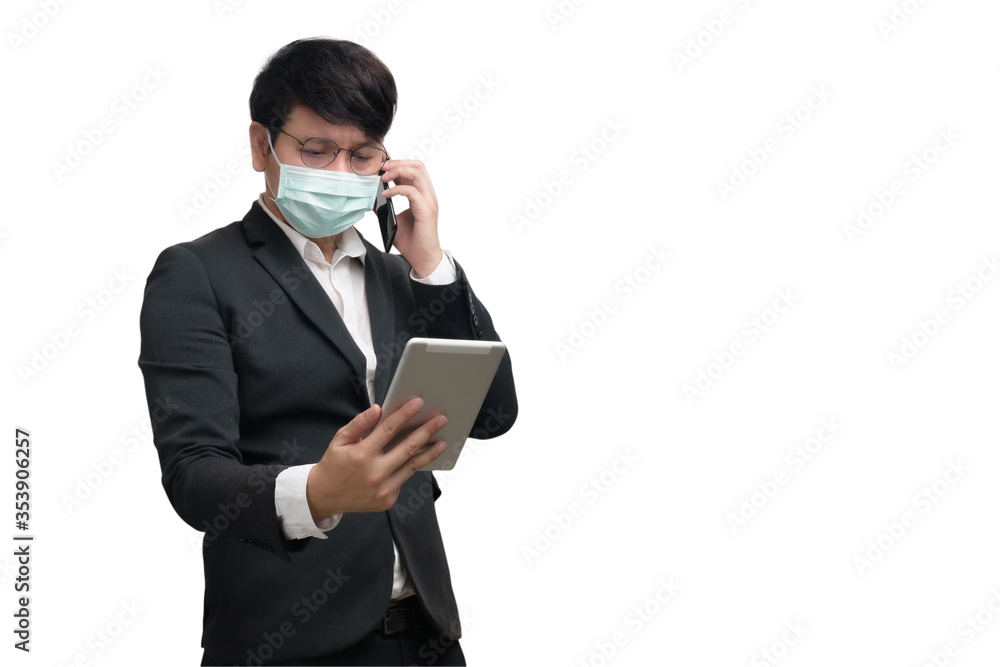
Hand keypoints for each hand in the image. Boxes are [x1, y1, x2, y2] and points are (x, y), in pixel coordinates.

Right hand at [306, 398, 446, 519]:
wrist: (325, 496)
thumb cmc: (334, 464)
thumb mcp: (340, 440)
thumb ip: (359, 424)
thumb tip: (378, 409)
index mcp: (361, 455)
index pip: (389, 429)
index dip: (405, 414)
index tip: (419, 403)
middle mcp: (374, 473)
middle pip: (408, 448)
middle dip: (427, 431)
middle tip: (441, 420)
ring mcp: (383, 489)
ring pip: (412, 466)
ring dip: (429, 453)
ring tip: (442, 442)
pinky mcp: (388, 499)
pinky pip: (403, 479)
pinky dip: (410, 468)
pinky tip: (419, 459)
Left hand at [379, 159, 442, 277]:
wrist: (422, 258)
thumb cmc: (412, 241)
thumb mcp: (393, 219)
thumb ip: (385, 207)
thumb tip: (370, 197)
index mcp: (422, 195)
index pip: (414, 169)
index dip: (399, 163)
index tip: (382, 165)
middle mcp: (428, 195)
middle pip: (418, 165)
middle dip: (398, 162)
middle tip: (382, 167)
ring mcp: (429, 202)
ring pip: (417, 173)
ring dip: (398, 171)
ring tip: (383, 177)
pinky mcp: (426, 210)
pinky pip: (412, 191)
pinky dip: (397, 189)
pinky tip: (385, 195)